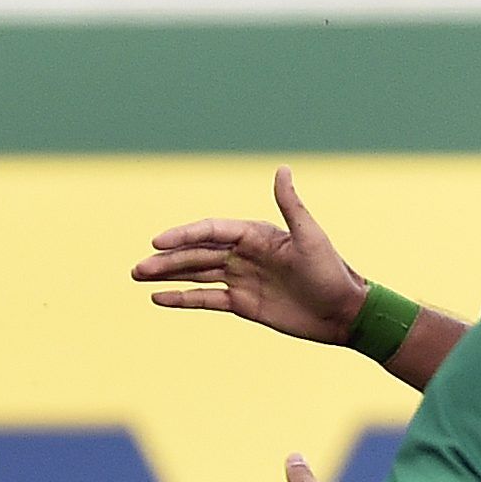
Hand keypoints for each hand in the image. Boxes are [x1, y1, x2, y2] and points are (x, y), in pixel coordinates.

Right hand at [131, 166, 369, 343]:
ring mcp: (240, 278)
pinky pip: (206, 299)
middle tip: (137, 267)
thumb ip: (290, 205)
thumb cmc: (331, 271)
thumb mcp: (310, 237)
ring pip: (195, 274)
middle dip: (166, 259)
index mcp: (256, 235)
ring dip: (167, 275)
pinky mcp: (242, 303)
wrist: (343, 312)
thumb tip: (282, 169)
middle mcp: (244, 254)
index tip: (157, 242)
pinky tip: (158, 298)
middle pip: (196, 254)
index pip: (211, 231)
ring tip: (138, 276)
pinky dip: (182, 298)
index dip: (183, 235)